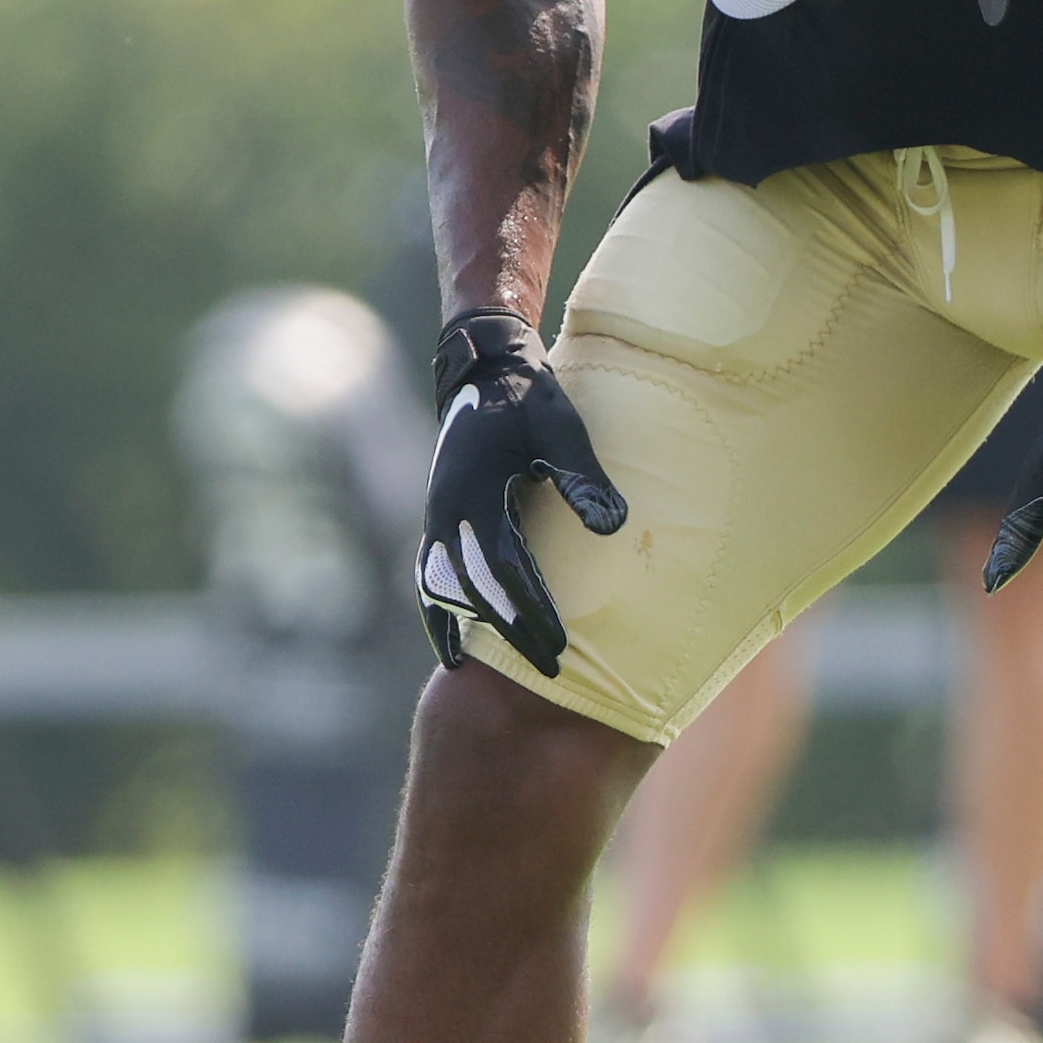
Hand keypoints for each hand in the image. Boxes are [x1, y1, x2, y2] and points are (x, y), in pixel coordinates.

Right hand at [419, 311, 626, 677]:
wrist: (485, 374)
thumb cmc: (529, 403)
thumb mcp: (562, 430)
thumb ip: (583, 478)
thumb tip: (614, 528)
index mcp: (475, 492)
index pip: (504, 568)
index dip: (531, 609)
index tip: (559, 644)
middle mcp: (447, 513)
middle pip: (475, 590)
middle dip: (512, 631)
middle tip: (551, 668)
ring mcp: (436, 520)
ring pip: (443, 592)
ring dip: (475, 627)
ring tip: (508, 661)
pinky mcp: (436, 522)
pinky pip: (429, 580)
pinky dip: (439, 617)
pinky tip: (454, 652)